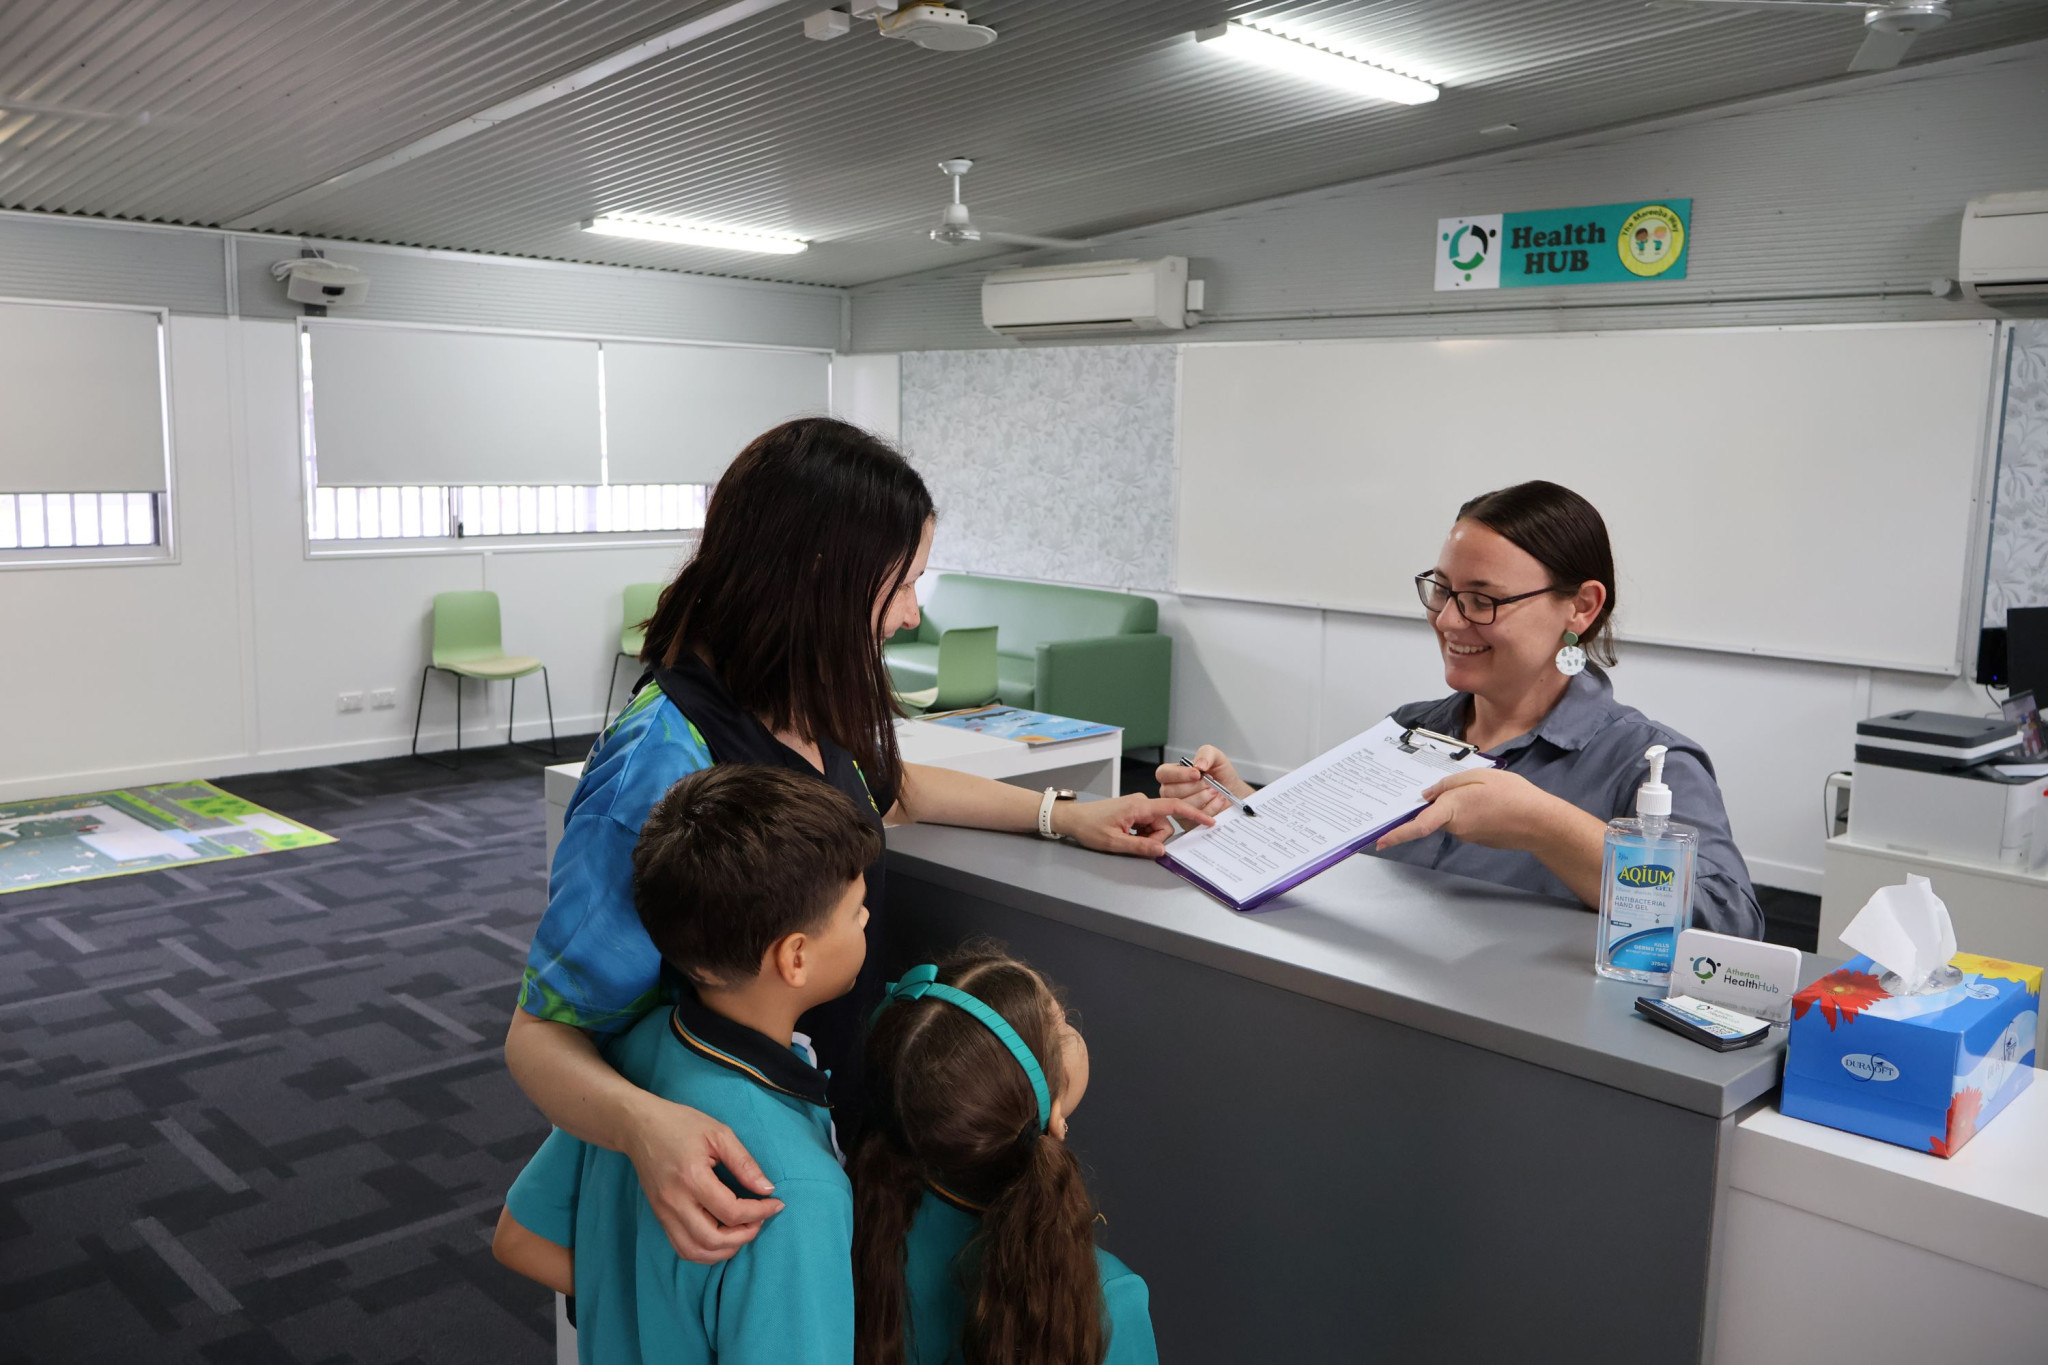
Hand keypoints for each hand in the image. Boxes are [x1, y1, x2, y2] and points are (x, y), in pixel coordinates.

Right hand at [622, 1094, 783, 1262]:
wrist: (639, 1127)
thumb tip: (767, 1189)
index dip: (760, 1212)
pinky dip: (705, 1252)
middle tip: (760, 1220)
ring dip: (725, 1249)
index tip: (776, 1204)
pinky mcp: (660, 1217)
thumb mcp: (718, 1133)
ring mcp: (664, 1213)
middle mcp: (675, 1202)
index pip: (731, 1211)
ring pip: (696, 1251)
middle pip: (714, 1240)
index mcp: (692, 1178)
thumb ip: (744, 1163)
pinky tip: (722, 1238)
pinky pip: (682, 1248)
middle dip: (744, 1236)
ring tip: (743, 1231)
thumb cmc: (680, 1124)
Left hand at [1055, 792, 1213, 856]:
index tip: (1208, 822)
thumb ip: (1141, 846)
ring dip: (1147, 837)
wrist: (1072, 818)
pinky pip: (1147, 825)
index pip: (1173, 807)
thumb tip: (1162, 850)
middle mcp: (1141, 803)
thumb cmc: (1089, 827)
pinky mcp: (1133, 811)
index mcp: (1139, 806)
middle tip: (1134, 844)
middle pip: (1164, 823)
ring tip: (1125, 839)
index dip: (1193, 814)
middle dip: (1156, 838)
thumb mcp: (1115, 842)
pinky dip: (1141, 834)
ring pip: (1156, 826)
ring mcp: (1137, 807)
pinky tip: (1126, 836)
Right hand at [1154, 746, 1251, 817]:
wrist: (1234, 793)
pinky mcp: (1188, 821)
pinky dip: (1210, 807)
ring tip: (1215, 791)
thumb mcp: (1217, 758)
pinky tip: (1217, 801)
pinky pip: (1194, 817)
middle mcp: (1172, 791)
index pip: (1163, 773)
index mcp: (1174, 773)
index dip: (1178, 774)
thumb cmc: (1222, 776)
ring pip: (1182, 804)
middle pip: (1170, 791)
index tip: (1197, 774)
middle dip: (1194, 787)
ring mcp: (1178, 807)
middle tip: (1209, 783)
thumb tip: (1198, 764)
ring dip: (1203, 797)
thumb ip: (1206, 753)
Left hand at [1375, 768, 1565, 853]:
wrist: (1541, 822)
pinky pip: (1466, 822)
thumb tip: (1427, 796)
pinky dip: (1472, 812)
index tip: (1380, 841)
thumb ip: (1449, 784)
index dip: (1397, 834)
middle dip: (1440, 802)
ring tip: (1486, 791)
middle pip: (1435, 815)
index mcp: (1452, 810)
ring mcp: (1468, 835)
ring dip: (1460, 805)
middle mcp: (1456, 827)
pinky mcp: (1479, 838)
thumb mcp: (1479, 776)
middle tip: (1462, 787)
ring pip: (1452, 817)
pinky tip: (1491, 802)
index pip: (1417, 825)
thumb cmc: (1512, 795)